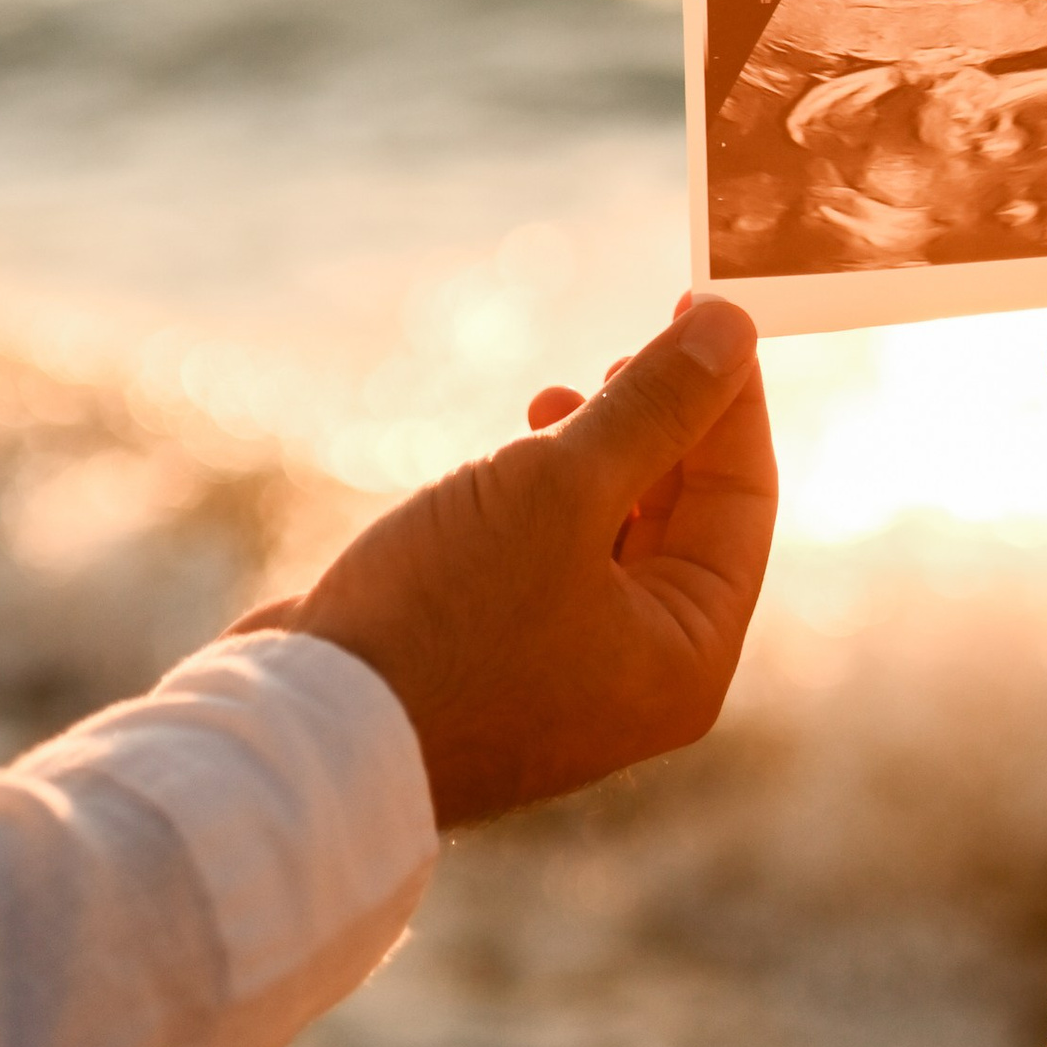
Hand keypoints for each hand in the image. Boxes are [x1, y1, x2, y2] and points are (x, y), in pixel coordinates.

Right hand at [253, 295, 774, 827]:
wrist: (302, 737)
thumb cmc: (445, 620)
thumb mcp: (561, 489)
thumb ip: (655, 406)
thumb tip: (735, 327)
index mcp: (688, 656)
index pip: (744, 498)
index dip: (730, 395)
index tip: (706, 308)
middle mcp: (640, 675)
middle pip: (684, 515)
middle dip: (660, 422)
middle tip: (624, 349)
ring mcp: (565, 673)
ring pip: (611, 532)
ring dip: (593, 454)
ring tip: (549, 404)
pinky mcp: (495, 658)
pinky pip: (548, 558)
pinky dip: (540, 499)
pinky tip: (502, 461)